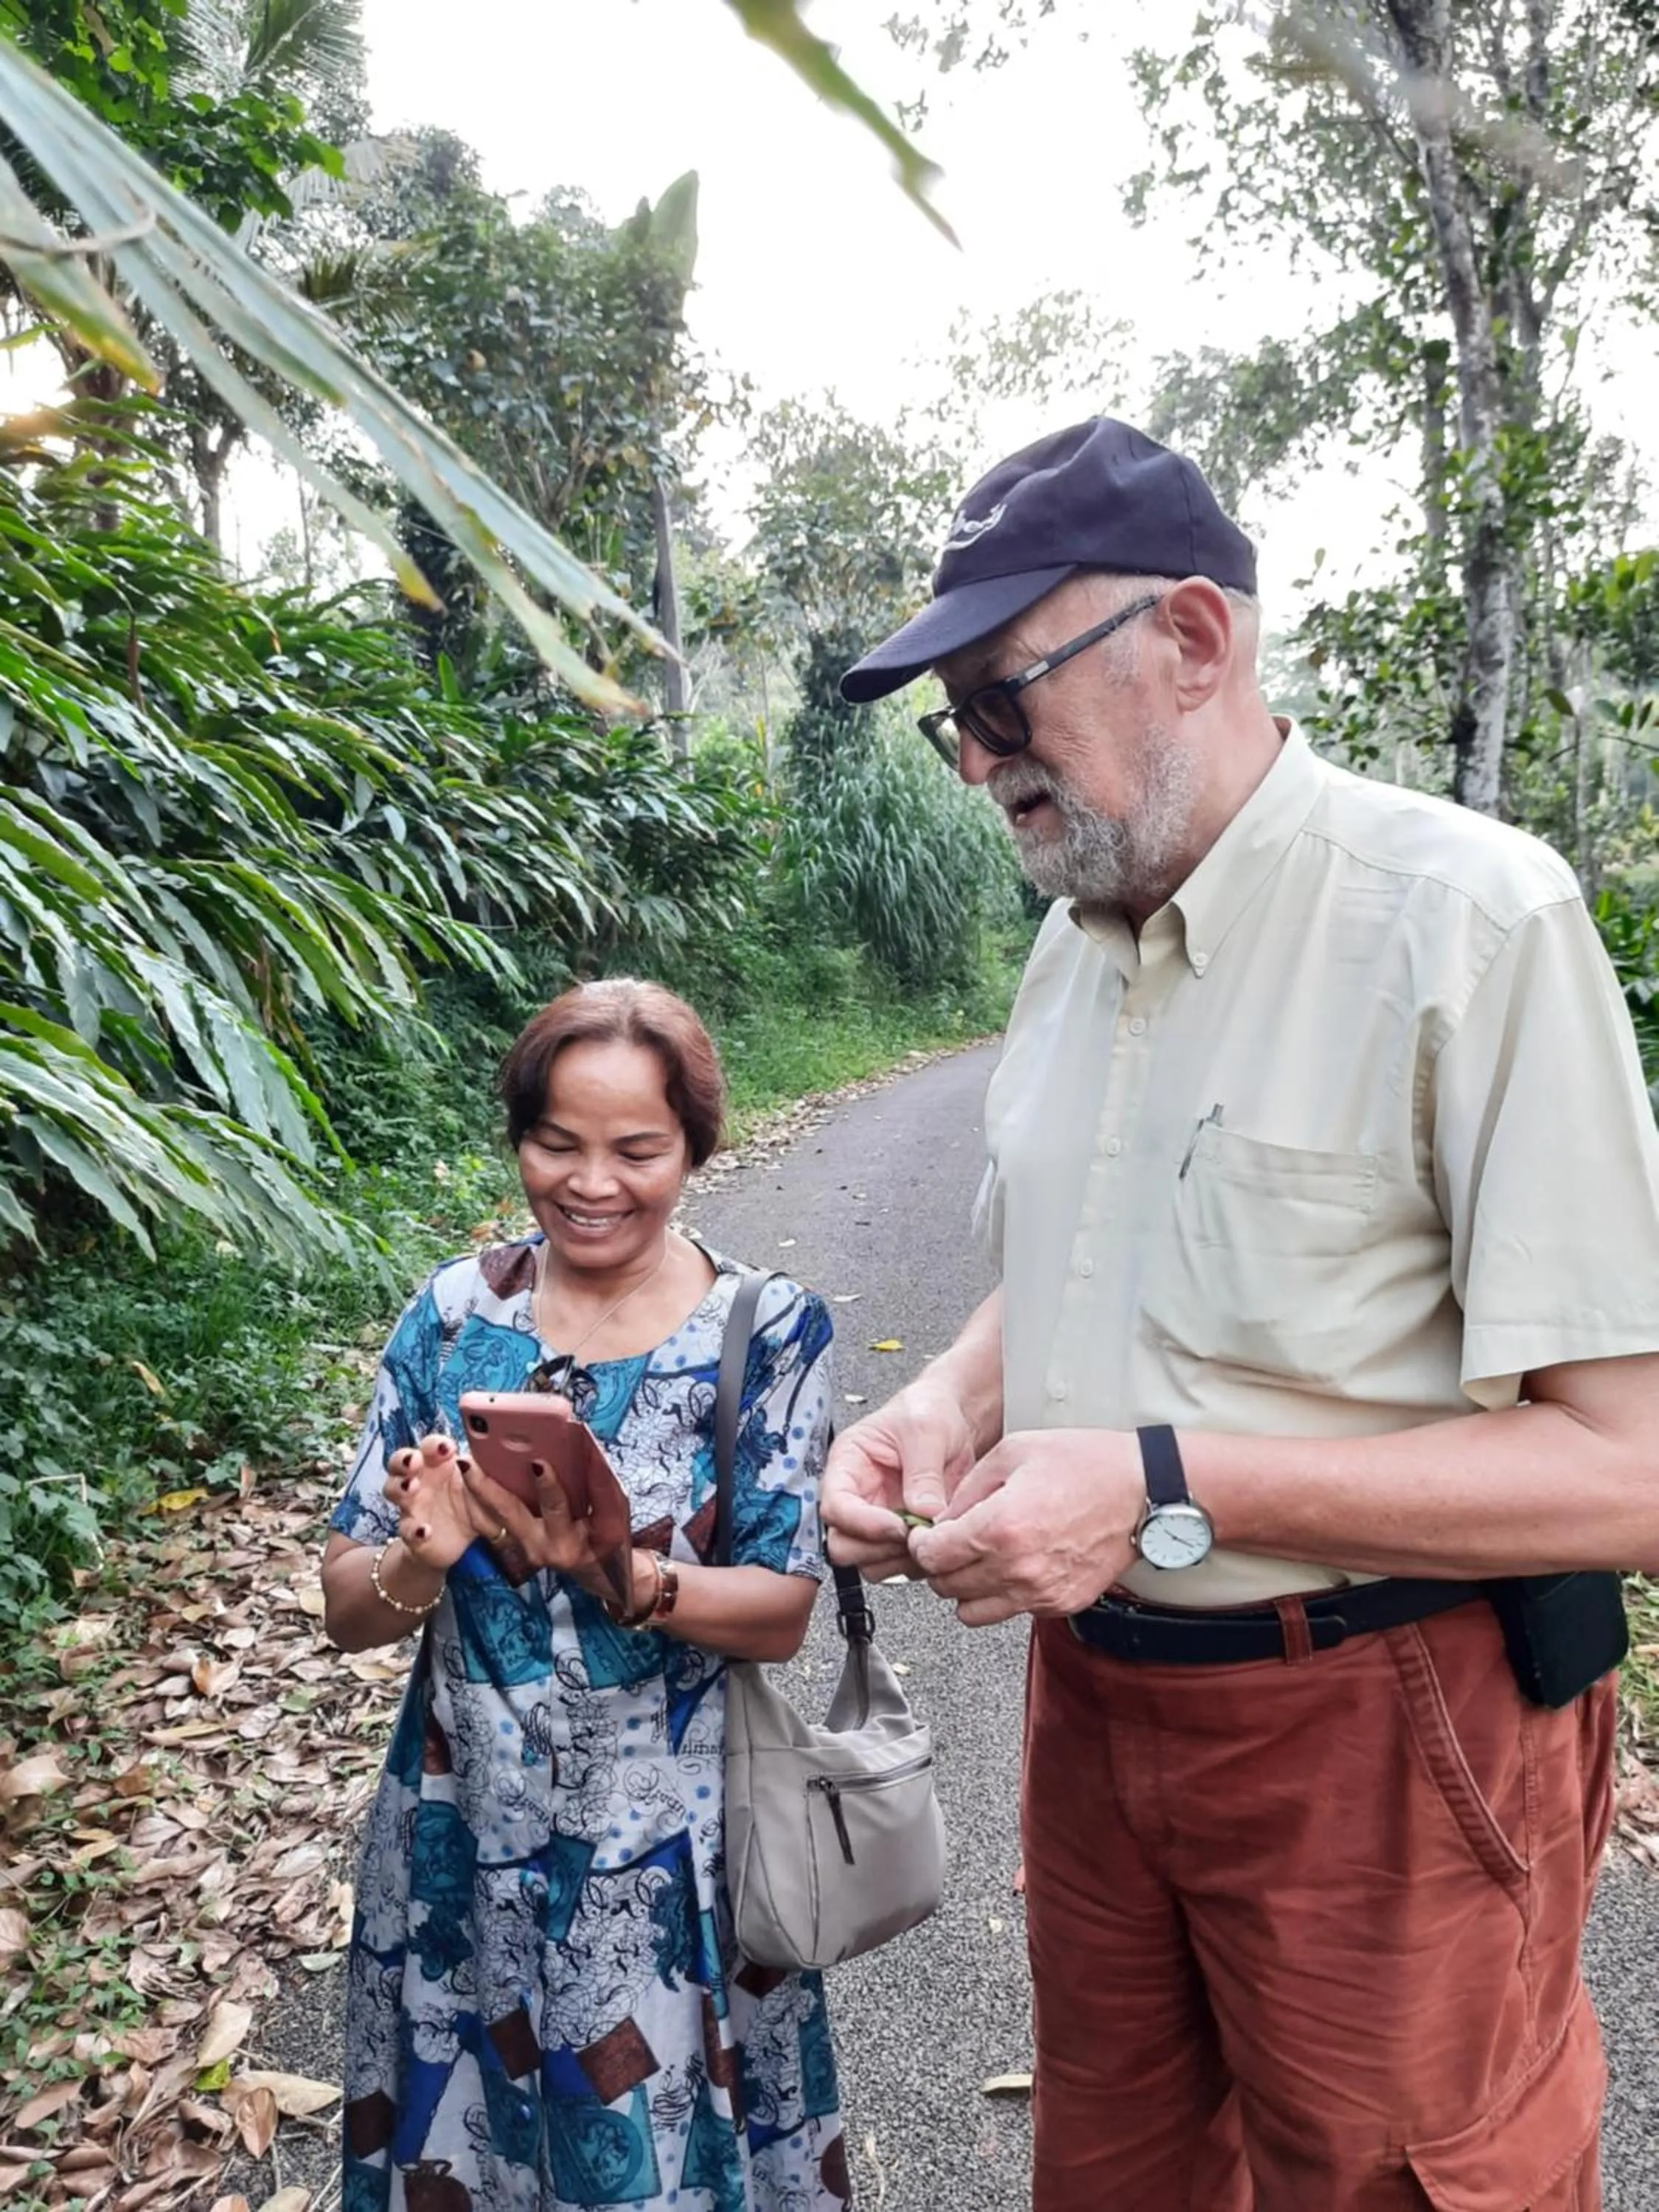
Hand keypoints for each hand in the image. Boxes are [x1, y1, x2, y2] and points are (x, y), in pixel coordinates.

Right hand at [386, 1432, 489, 1571]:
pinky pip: (406, 1529)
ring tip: (411, 1487)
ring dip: (399, 1486)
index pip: (429, 1446)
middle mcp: (420, 1481)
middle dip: (404, 1458)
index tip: (447, 1448)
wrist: (460, 1545)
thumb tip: (486, 1460)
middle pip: (399, 1462)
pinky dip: (413, 1529)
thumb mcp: (484, 1490)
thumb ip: (483, 1475)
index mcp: (439, 1465)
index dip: (434, 1444)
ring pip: (392, 1490)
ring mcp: (413, 1506)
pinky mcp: (412, 1533)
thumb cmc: (471, 1506)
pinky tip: (424, 1531)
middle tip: (415, 1461)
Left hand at [461, 1441, 629, 1601]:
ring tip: (464, 1460)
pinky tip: (469, 1473)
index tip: (536, 1463)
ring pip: (494, 1516)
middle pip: (512, 1512)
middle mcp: (541, 1547)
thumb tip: (585, 1441)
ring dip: (477, 1488)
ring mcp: (523, 1546)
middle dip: (490, 1486)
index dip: (548, 1486)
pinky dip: (477, 1498)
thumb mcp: (615, 1512)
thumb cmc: (608, 1535)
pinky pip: (489, 1521)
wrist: (595, 1568)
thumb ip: (602, 1481)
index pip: (558, 1507)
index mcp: (569, 1541)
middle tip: (472, 1461)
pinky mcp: (513, 1541)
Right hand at [822, 1376, 979, 1579]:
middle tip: (916, 1535)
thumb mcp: (926, 1431)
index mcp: (847, 1466)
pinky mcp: (900, 1538)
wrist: (954, 1420)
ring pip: (869, 1564)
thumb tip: (924, 1511)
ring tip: (930, 1536)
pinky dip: (919, 1562)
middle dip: (879, 1547)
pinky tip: (939, 1538)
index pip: (835, 1507)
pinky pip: (899, 1567)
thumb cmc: (927, 1412)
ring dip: (900, 1559)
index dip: (862, 1523)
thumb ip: (924, 1471)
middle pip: (843, 1546)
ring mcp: (877, 1521)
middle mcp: (856, 1498)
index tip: (898, 1525)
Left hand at [908, 1428, 1145, 1627]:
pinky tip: (1016, 1563)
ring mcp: (1041, 1593)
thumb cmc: (1085, 1464)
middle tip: (951, 1543)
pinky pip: (1011, 1611)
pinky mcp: (1061, 1604)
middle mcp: (1017, 1569)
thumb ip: (968, 1490)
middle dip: (941, 1565)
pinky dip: (1003, 1594)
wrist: (1144, 1490)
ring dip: (967, 1588)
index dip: (921, 1544)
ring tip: (981, 1558)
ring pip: (972, 1612)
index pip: (932, 1558)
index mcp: (999, 1528)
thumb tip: (941, 1519)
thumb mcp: (1013, 1453)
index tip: (927, 1534)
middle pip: (947, 1588)